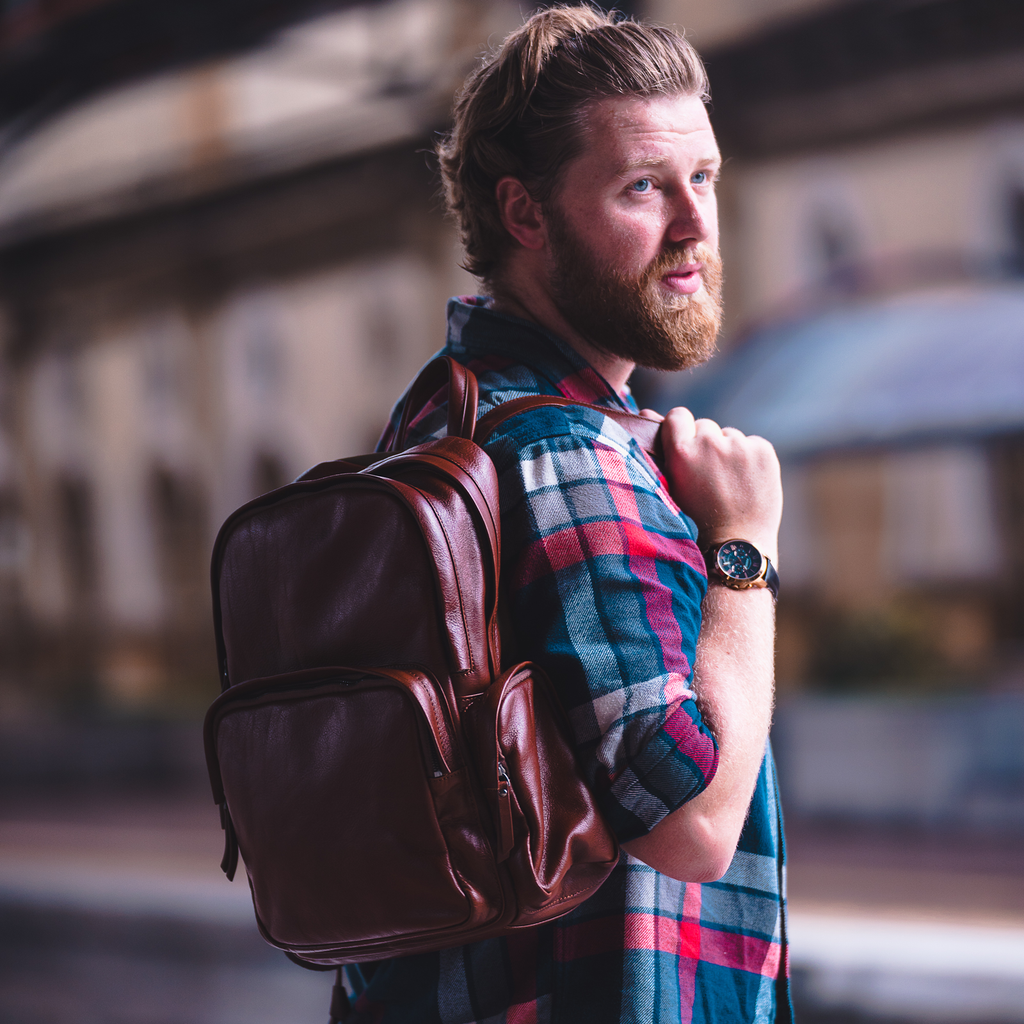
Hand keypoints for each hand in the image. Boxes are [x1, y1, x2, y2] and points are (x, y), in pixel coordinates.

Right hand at [660, 407, 781, 559]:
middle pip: (706, 426)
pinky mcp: (764, 451)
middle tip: (708, 476)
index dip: (681, 430)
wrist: (734, 549)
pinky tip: (746, 483)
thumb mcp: (669, 484)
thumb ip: (660, 447)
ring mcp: (740, 446)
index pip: (678, 415)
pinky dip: (750, 459)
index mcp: (682, 450)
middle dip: (706, 444)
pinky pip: (752, 444)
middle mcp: (711, 442)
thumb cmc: (695, 522)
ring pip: (730, 436)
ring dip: (729, 452)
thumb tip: (645, 409)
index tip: (685, 447)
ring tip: (729, 484)